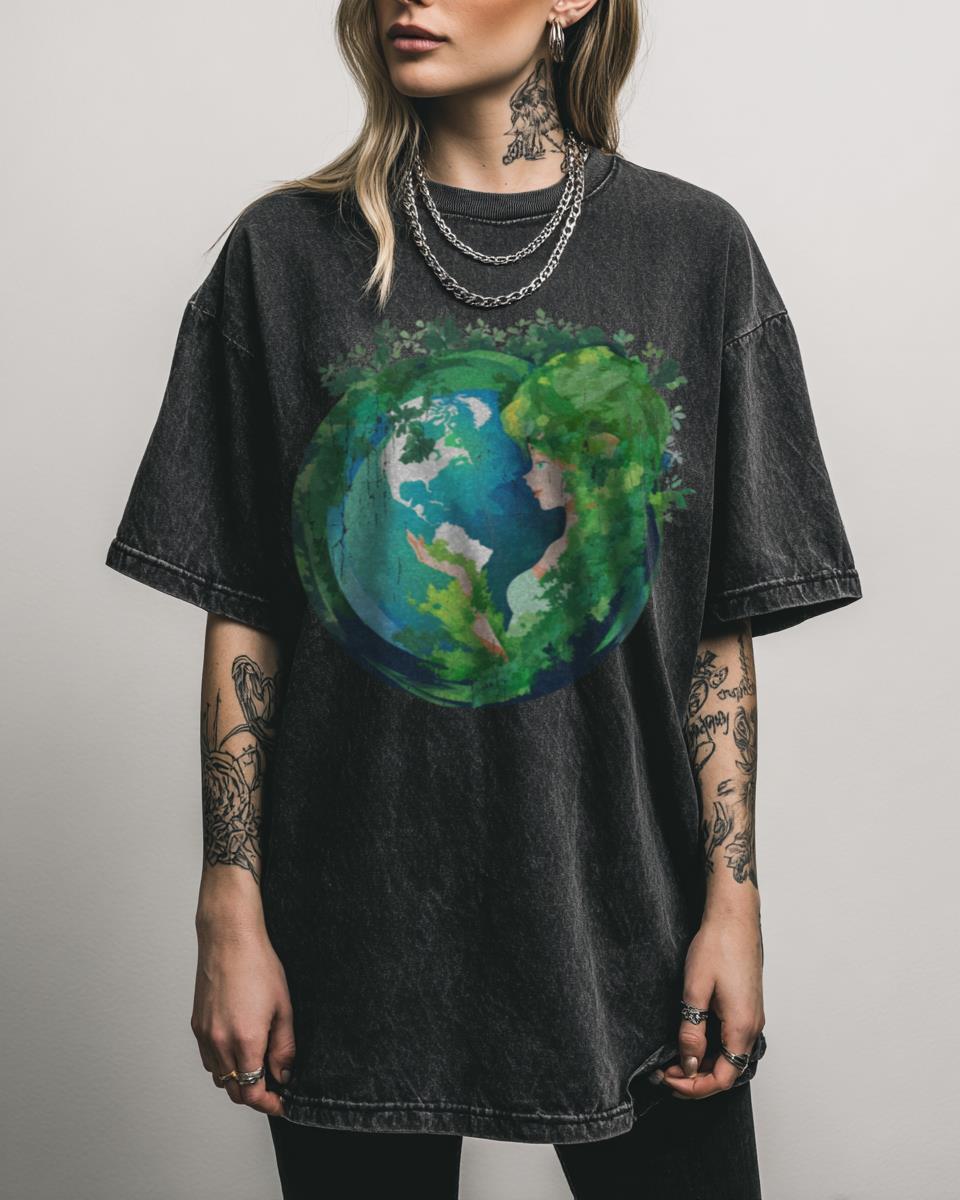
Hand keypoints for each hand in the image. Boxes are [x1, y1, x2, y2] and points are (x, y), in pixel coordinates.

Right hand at [191, 917, 295, 1116]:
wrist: (229, 939)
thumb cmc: (258, 966)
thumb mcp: (283, 1007)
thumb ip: (284, 1047)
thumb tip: (284, 1074)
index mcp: (245, 1040)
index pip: (252, 1092)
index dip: (268, 1104)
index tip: (281, 1103)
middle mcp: (220, 1043)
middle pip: (234, 1091)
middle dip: (254, 1095)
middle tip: (274, 1088)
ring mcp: (205, 1035)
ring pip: (219, 1077)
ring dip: (237, 1080)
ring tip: (258, 1066)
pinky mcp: (196, 1026)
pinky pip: (208, 1059)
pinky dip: (223, 1065)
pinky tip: (238, 1050)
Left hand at [658, 909, 764, 1099]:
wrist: (734, 918)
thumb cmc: (717, 946)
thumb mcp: (695, 990)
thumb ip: (692, 1031)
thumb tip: (689, 1064)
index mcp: (742, 1027)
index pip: (722, 1078)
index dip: (694, 1087)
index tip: (668, 1079)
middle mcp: (753, 1027)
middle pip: (727, 1071)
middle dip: (695, 1078)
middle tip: (665, 1072)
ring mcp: (752, 1017)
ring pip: (729, 1057)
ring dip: (703, 1064)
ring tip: (673, 1059)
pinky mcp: (747, 1007)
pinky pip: (731, 1040)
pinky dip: (711, 1049)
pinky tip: (691, 1041)